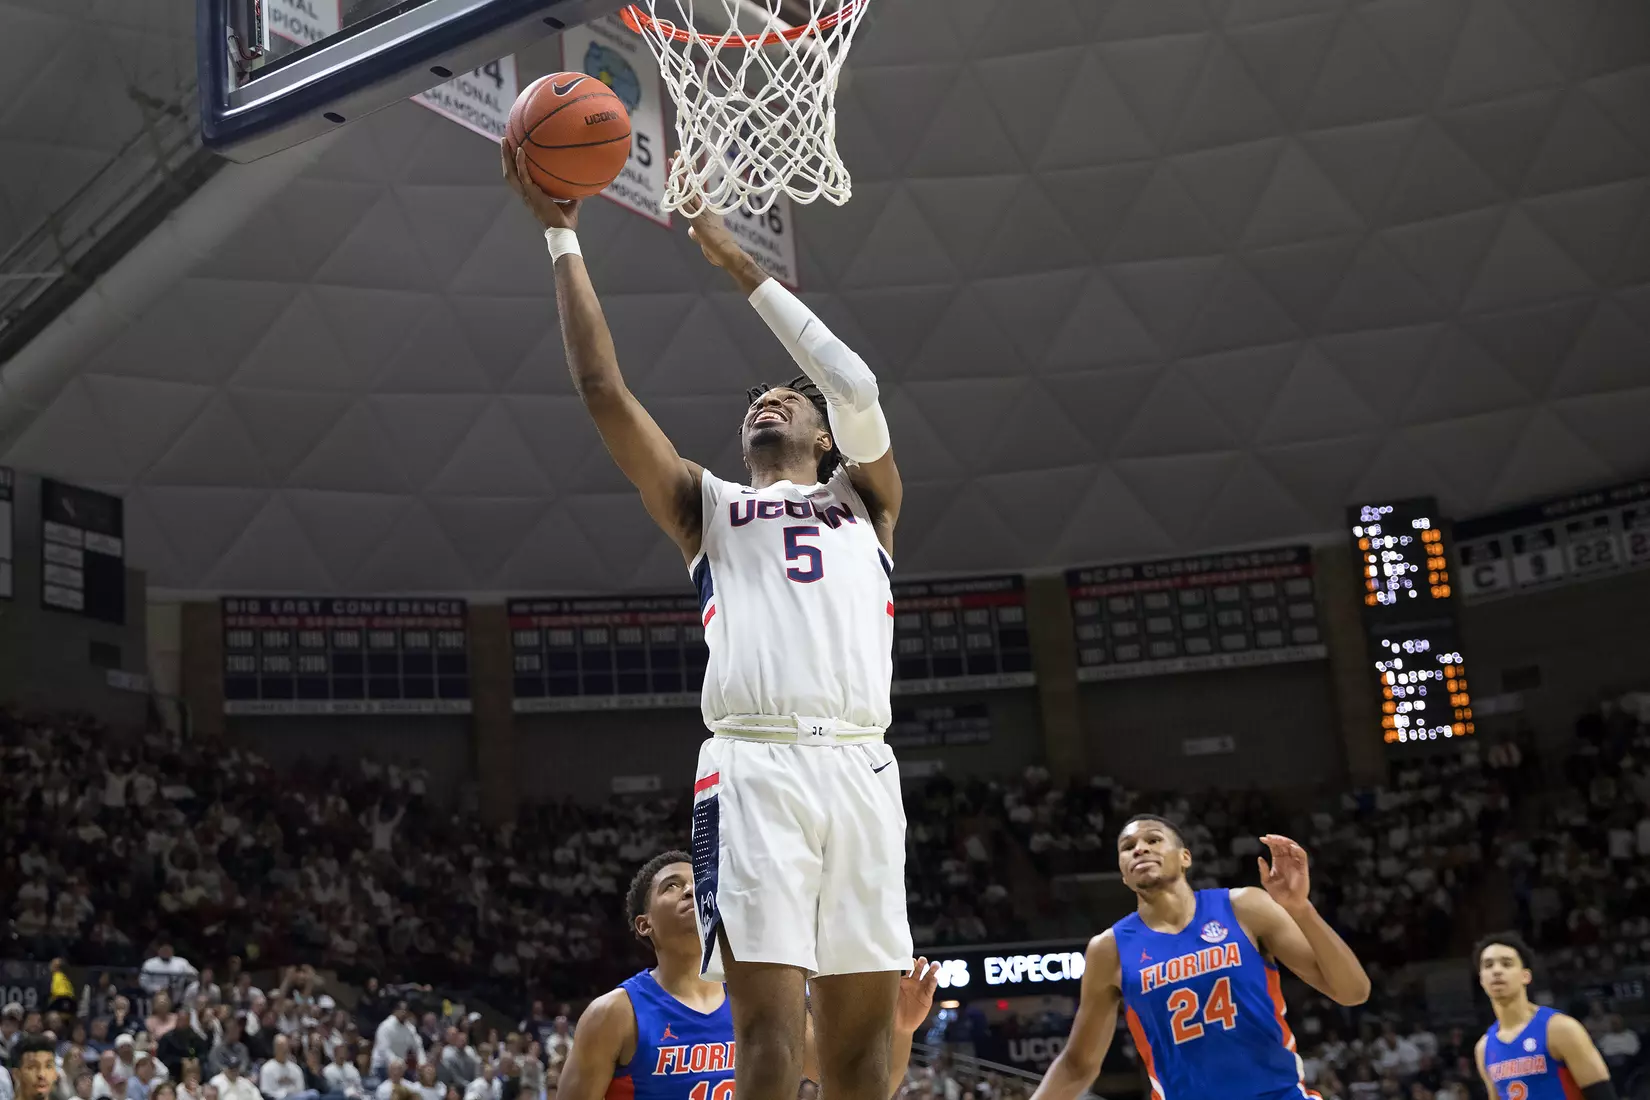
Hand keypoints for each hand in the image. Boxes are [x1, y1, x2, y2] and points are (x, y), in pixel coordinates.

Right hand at [501, 140, 579, 230]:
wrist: (562, 231)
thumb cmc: (565, 222)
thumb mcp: (570, 205)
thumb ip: (573, 196)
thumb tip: (583, 188)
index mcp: (531, 195)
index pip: (518, 178)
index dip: (514, 166)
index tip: (513, 153)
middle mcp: (525, 193)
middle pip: (509, 172)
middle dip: (505, 157)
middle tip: (504, 141)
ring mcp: (526, 193)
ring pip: (510, 172)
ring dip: (506, 156)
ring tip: (505, 141)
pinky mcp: (531, 193)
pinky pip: (523, 174)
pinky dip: (520, 162)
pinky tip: (521, 150)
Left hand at [678, 155, 748, 270]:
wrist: (727, 253)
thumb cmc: (719, 248)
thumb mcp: (704, 239)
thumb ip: (696, 233)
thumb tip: (691, 232)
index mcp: (706, 209)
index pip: (696, 189)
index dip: (690, 176)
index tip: (686, 162)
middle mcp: (703, 207)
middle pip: (691, 185)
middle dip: (684, 169)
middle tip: (677, 154)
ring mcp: (700, 212)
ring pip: (688, 191)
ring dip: (678, 177)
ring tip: (672, 163)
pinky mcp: (697, 220)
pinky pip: (684, 205)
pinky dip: (676, 195)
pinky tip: (669, 186)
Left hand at [893, 957, 938, 1033]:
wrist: (900, 1025)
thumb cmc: (893, 1010)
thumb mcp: (890, 997)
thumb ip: (889, 987)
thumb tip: (882, 977)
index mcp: (903, 980)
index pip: (907, 969)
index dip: (909, 963)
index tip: (909, 960)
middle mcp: (913, 982)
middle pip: (919, 970)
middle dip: (921, 964)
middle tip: (923, 960)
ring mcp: (921, 989)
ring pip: (928, 977)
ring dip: (932, 970)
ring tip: (935, 965)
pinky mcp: (927, 997)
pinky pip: (930, 989)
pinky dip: (933, 983)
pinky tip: (935, 978)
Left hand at [1257, 834, 1311, 914]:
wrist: (1290, 904)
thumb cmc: (1279, 894)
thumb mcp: (1267, 881)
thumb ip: (1263, 870)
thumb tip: (1260, 858)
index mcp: (1278, 861)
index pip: (1275, 847)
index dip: (1269, 841)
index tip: (1261, 839)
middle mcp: (1287, 860)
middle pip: (1283, 844)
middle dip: (1276, 839)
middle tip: (1268, 837)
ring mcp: (1295, 863)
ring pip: (1293, 846)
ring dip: (1285, 841)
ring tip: (1277, 839)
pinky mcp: (1303, 867)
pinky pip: (1302, 855)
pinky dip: (1297, 849)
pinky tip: (1290, 847)